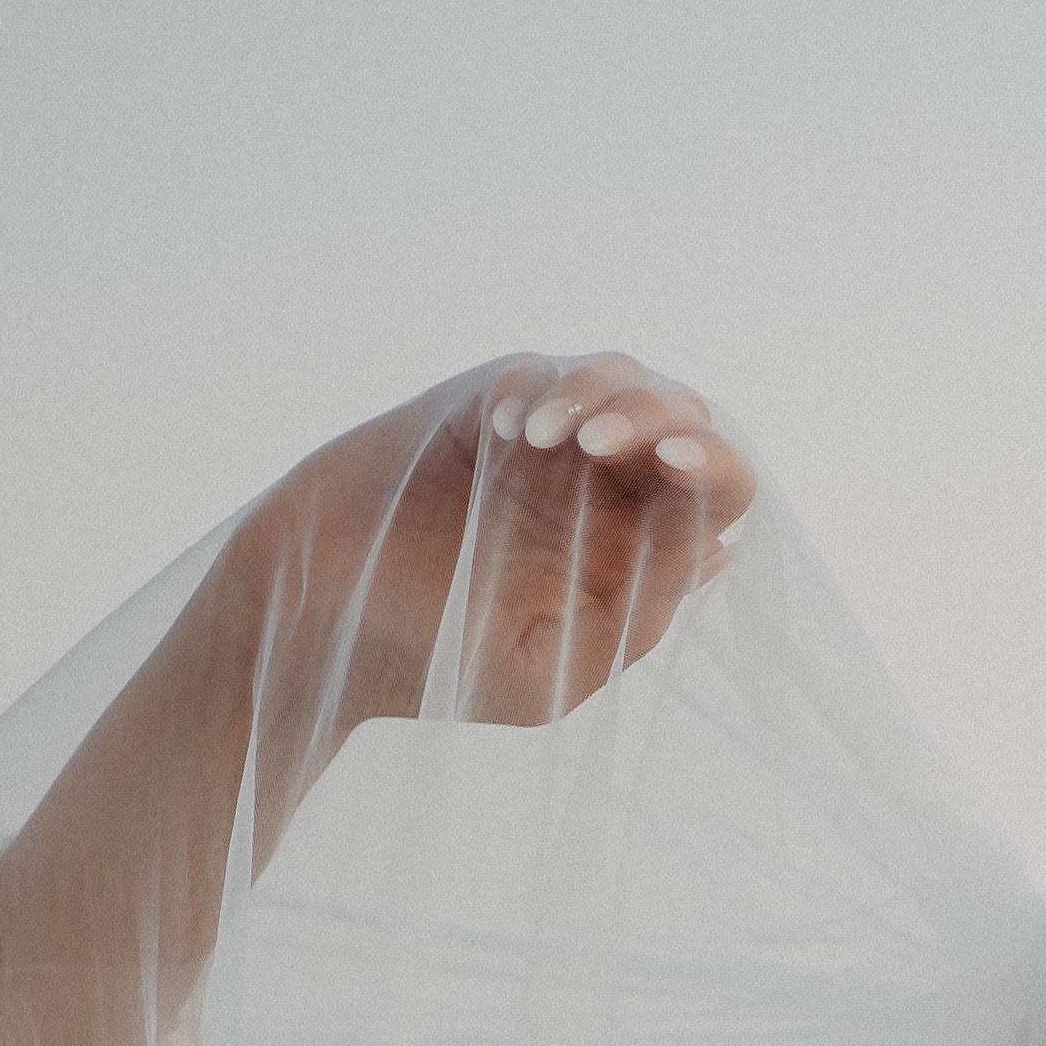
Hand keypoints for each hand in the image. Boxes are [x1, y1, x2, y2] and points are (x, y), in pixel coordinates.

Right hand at [251, 354, 758, 737]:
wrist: (326, 626)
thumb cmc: (443, 665)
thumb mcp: (553, 670)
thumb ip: (637, 616)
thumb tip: (718, 545)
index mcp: (639, 556)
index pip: (719, 491)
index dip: (716, 464)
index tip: (678, 464)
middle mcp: (605, 492)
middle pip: (682, 414)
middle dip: (657, 414)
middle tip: (603, 443)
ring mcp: (546, 447)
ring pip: (618, 377)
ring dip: (599, 393)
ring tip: (555, 437)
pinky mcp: (483, 412)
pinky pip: (532, 374)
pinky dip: (532, 390)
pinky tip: (509, 433)